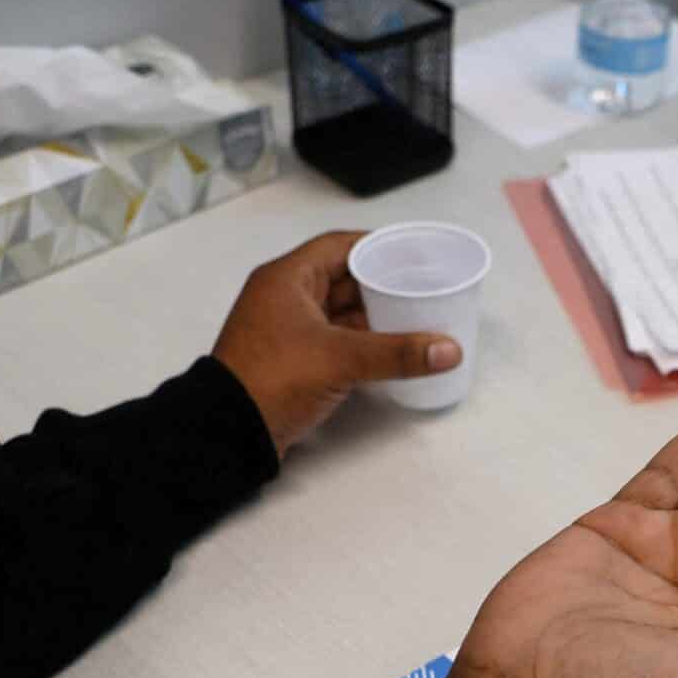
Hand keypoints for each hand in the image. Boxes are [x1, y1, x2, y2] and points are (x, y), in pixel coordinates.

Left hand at [211, 231, 461, 456]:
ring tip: (413, 317)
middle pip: (341, 278)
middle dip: (381, 283)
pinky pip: (334, 339)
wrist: (229, 431)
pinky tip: (389, 349)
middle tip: (420, 287)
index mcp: (286, 279)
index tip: (411, 253)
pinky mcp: (291, 359)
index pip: (338, 245)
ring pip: (338, 311)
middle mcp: (284, 297)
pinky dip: (360, 341)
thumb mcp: (341, 359)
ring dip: (373, 315)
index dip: (376, 246)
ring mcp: (286, 330)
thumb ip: (397, 353)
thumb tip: (448, 350)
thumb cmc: (273, 379)